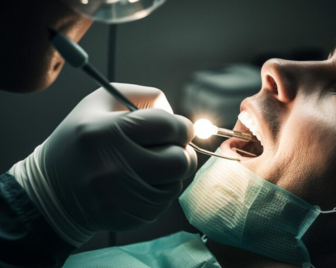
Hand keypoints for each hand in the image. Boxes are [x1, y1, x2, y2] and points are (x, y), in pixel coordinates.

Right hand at [9, 83, 196, 246]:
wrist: (54, 190)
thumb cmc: (82, 141)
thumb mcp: (100, 103)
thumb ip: (142, 95)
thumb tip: (175, 112)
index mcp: (107, 132)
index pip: (167, 126)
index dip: (182, 126)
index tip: (179, 129)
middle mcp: (114, 166)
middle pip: (179, 160)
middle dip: (182, 151)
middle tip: (173, 148)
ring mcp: (121, 197)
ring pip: (176, 183)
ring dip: (172, 173)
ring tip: (153, 165)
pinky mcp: (127, 217)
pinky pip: (164, 202)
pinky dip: (161, 190)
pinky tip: (143, 183)